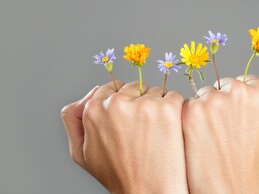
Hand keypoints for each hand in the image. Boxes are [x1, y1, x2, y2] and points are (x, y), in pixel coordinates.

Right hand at [61, 81, 187, 193]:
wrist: (147, 193)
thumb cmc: (117, 175)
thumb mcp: (81, 153)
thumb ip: (73, 120)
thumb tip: (88, 94)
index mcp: (93, 110)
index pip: (110, 87)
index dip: (121, 101)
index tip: (130, 116)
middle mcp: (117, 103)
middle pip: (133, 87)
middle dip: (138, 101)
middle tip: (143, 126)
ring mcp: (143, 105)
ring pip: (153, 90)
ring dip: (156, 103)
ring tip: (156, 130)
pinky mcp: (167, 108)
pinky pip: (172, 94)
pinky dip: (174, 106)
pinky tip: (170, 126)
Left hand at [181, 75, 258, 193]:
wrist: (231, 188)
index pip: (248, 82)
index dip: (245, 102)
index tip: (243, 120)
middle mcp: (237, 91)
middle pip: (226, 85)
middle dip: (226, 101)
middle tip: (229, 129)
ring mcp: (212, 100)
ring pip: (207, 94)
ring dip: (208, 107)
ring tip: (216, 134)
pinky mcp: (191, 111)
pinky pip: (190, 103)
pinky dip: (193, 116)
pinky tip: (201, 134)